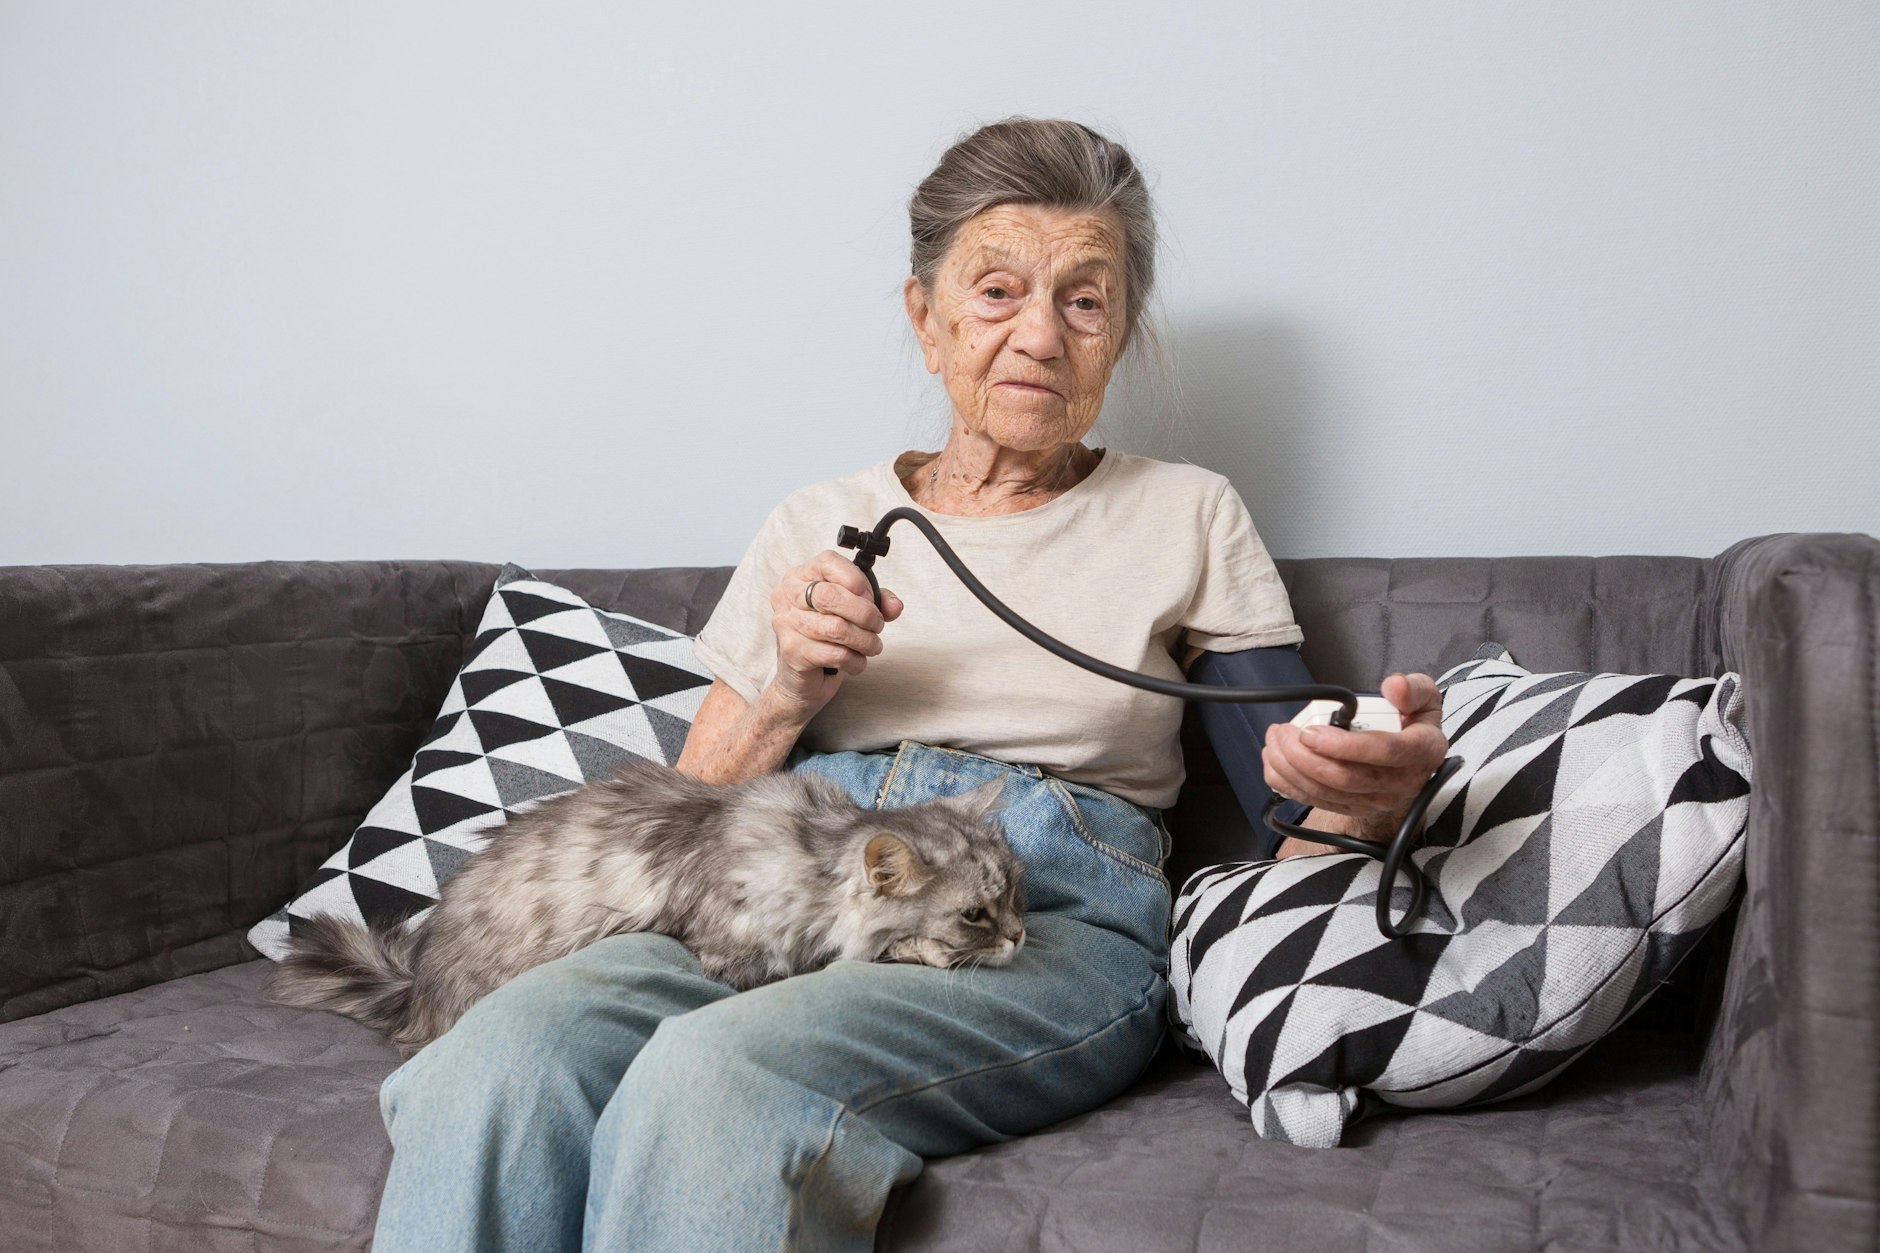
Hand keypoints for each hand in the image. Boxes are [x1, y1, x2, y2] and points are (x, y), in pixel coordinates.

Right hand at [766, 552, 904, 712]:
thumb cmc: (826, 636)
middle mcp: (787, 595)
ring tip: (872, 646)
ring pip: (837, 628)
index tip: (870, 598)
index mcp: (800, 576)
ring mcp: (786, 624)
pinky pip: (835, 653)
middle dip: (865, 613)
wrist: (803, 677)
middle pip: (831, 596)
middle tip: (877, 625)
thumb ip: (877, 601)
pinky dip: (855, 660)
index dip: (857, 580)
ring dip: (865, 640)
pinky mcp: (793, 652)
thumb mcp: (854, 610)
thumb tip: (895, 605)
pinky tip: (856, 661)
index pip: (828, 562)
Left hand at [1262, 673, 1449, 844]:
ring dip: (1291, 768)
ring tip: (1276, 740)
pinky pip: (1315, 800)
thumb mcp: (1423, 697)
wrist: (1410, 759)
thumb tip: (1395, 687)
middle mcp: (1402, 782)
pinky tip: (1275, 761)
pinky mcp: (1353, 807)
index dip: (1345, 745)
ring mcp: (1375, 799)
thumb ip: (1413, 688)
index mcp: (1422, 751)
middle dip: (1305, 756)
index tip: (1311, 732)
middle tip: (1284, 732)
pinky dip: (1288, 782)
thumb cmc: (1412, 722)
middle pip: (1346, 777)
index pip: (1385, 752)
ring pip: (1325, 791)